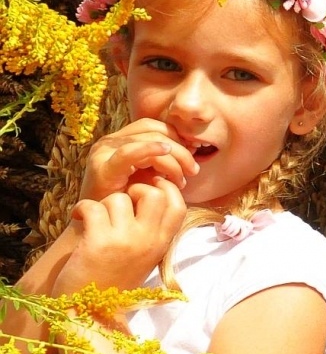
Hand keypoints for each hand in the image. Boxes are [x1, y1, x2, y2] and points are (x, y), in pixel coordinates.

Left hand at [57, 179, 187, 295]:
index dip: (167, 189)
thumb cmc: (114, 283)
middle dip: (136, 190)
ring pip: (119, 198)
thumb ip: (152, 233)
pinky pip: (93, 206)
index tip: (150, 188)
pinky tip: (78, 218)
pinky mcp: (98, 242)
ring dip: (103, 203)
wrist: (89, 313)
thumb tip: (150, 198)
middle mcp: (148, 241)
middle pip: (154, 194)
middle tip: (122, 203)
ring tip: (95, 218)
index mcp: (162, 244)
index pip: (178, 204)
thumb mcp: (145, 259)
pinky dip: (81, 208)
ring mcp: (125, 240)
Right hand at [81, 118, 197, 201]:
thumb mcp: (151, 175)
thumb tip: (193, 147)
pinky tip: (166, 152)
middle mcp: (110, 141)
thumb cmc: (130, 204)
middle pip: (154, 131)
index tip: (195, 153)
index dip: (178, 136)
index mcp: (122, 140)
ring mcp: (104, 152)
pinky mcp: (102, 167)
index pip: (155, 126)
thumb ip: (165, 160)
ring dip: (173, 158)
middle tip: (193, 170)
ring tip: (181, 180)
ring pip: (148, 140)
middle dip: (180, 148)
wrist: (103, 227)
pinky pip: (129, 152)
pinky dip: (150, 149)